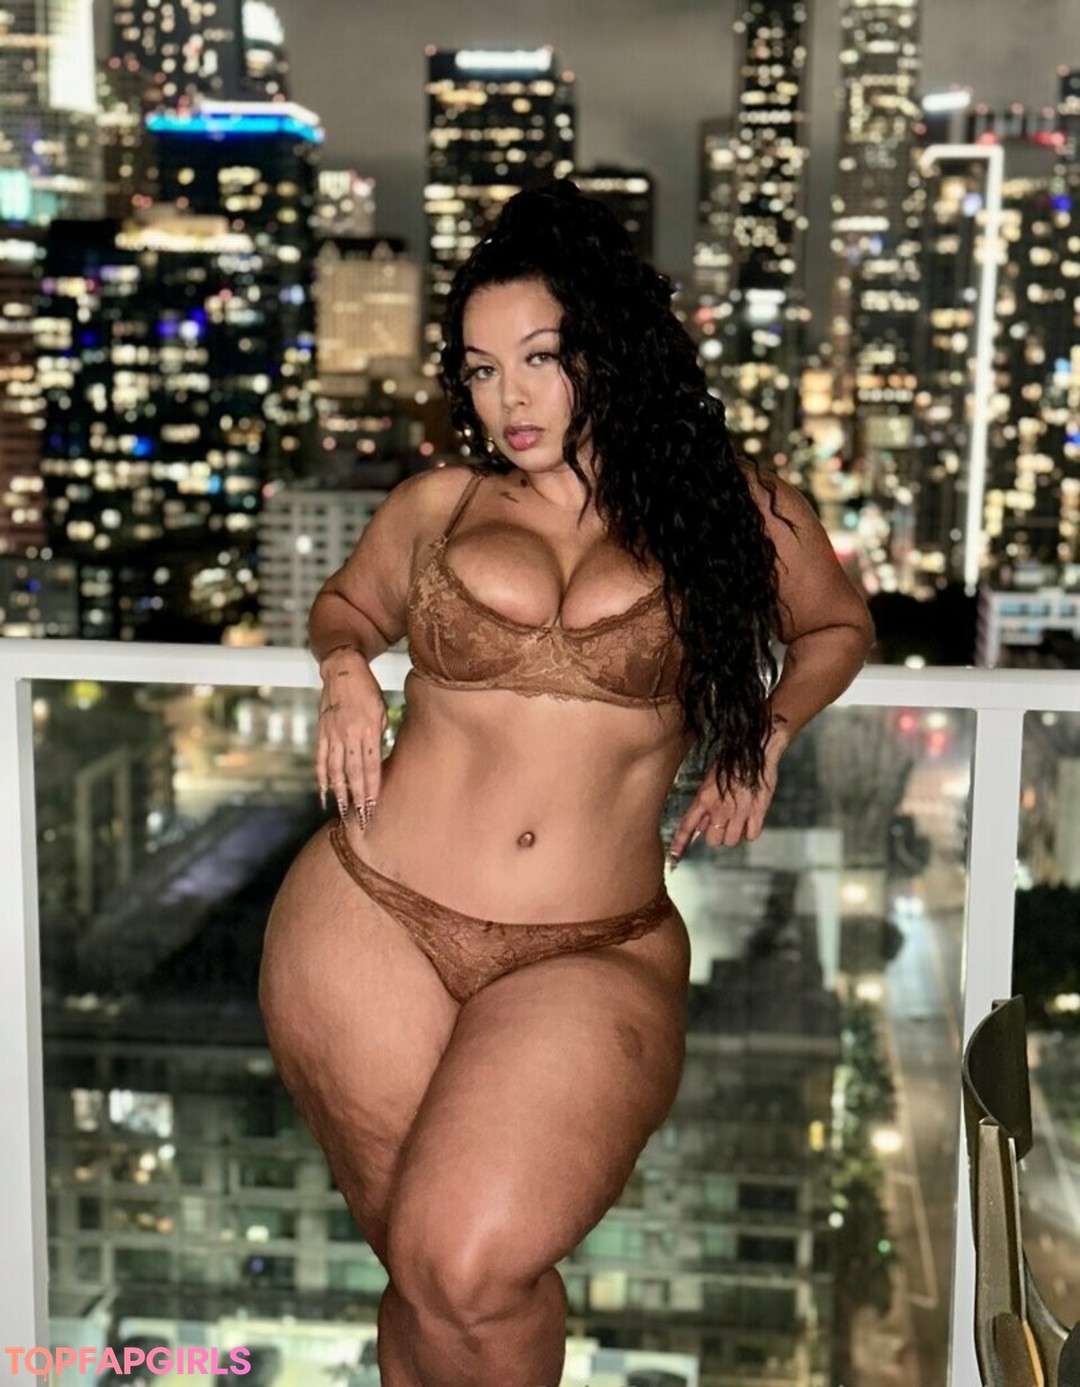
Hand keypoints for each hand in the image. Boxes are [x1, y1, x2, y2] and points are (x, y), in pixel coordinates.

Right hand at [315, 649, 387, 828]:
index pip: (371, 765)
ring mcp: (333, 734)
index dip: (372, 788)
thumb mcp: (382, 710)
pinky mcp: (322, 732)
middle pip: (353, 772)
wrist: (343, 670)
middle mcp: (349, 734)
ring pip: (335, 769)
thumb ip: (380, 735)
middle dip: (358, 797)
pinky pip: (320, 759)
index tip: (374, 806)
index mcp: (368, 728)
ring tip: (342, 812)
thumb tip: (378, 760)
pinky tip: (323, 793)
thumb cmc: (368, 690)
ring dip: (339, 793)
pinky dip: (321, 777)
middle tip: (360, 818)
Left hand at [667, 741, 783, 866]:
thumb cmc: (733, 760)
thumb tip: (699, 825)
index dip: (679, 844)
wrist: (756, 750)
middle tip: (722, 824)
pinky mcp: (757, 812)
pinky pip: (751, 835)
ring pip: (731, 841)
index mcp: (704, 798)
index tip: (674, 857)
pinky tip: (750, 821)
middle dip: (716, 835)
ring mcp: (739, 812)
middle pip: (712, 840)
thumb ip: (704, 803)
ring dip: (733, 835)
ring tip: (737, 821)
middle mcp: (719, 808)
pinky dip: (750, 832)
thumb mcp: (710, 779)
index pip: (687, 826)